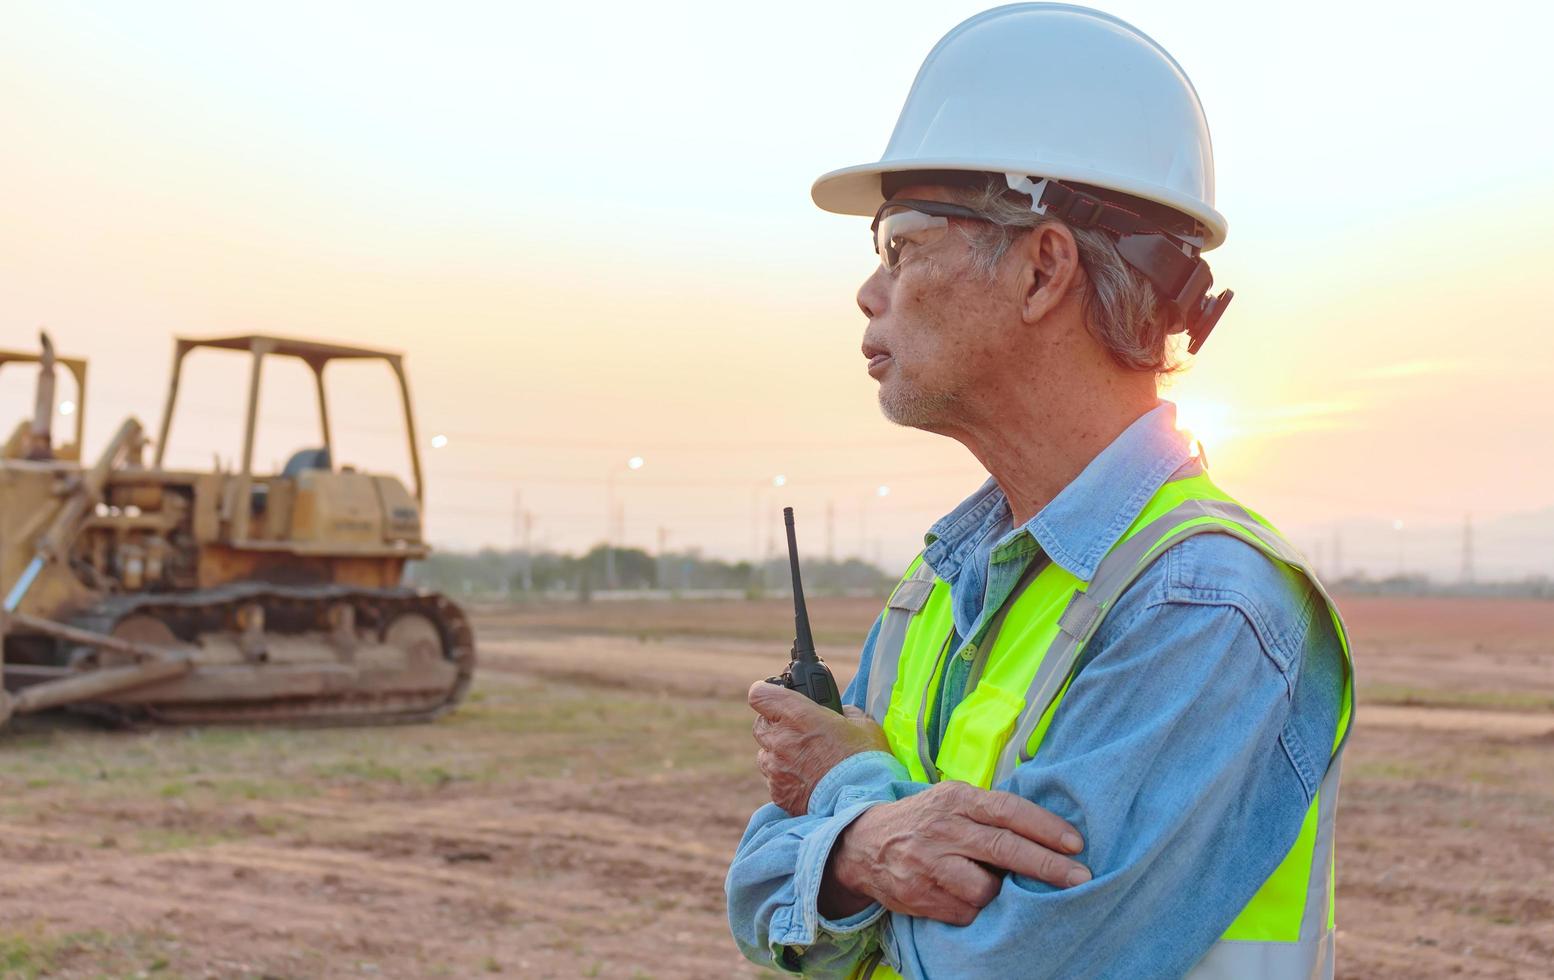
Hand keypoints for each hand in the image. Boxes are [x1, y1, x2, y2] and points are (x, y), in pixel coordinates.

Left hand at [748, 681, 889, 814]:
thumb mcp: (861, 724)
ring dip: (778, 753)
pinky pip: (774, 780)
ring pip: (765, 754)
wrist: (863, 803)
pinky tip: (808, 782)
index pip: (760, 695)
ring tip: (805, 760)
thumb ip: (842, 712)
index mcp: (797, 715)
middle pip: (760, 724)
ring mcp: (776, 769)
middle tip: (797, 730)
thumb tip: (838, 712)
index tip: (775, 697)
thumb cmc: (865, 761)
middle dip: (775, 725)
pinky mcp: (778, 794)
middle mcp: (780, 740)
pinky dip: (785, 779)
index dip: (766, 693)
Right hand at [821, 780, 1089, 924]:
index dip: (1045, 827)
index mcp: (957, 799)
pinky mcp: (919, 895)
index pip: (1008, 810)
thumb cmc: (925, 820)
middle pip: (1004, 848)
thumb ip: (990, 811)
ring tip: (995, 885)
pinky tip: (967, 896)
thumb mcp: (953, 800)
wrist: (864, 844)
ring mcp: (929, 863)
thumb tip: (1049, 831)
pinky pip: (965, 911)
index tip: (1076, 844)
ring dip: (1000, 893)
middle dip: (1047, 866)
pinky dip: (975, 908)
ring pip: (986, 888)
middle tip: (1080, 878)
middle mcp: (943, 828)